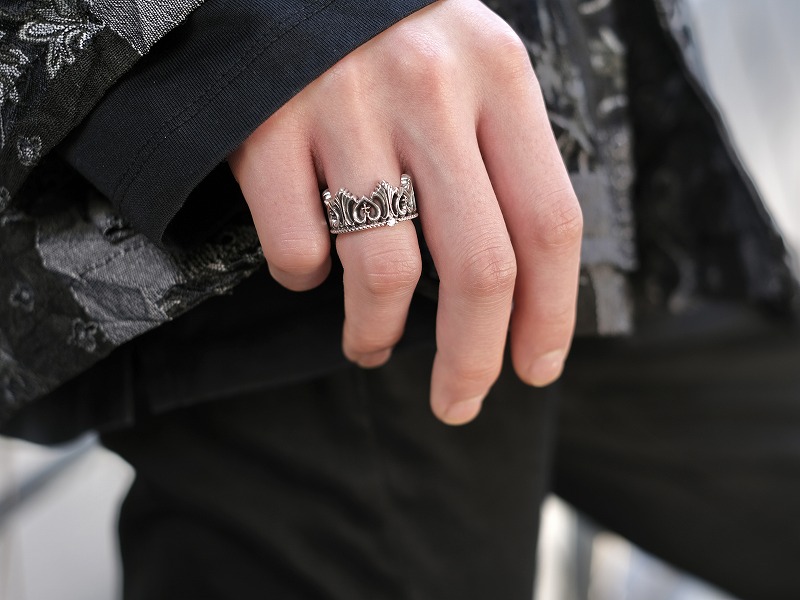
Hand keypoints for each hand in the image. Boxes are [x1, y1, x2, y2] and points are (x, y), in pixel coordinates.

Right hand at [228, 0, 581, 424]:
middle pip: (478, 266)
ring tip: (372, 342)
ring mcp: (342, 106)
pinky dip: (305, 277)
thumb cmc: (393, 39)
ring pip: (384, 272)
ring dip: (378, 331)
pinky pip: (297, 250)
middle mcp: (428, 89)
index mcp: (498, 75)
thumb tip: (519, 290)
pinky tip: (311, 263)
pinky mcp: (265, 128)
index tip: (535, 369)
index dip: (549, 315)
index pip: (549, 222)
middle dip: (472, 358)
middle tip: (458, 400)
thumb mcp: (472, 70)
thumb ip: (501, 159)